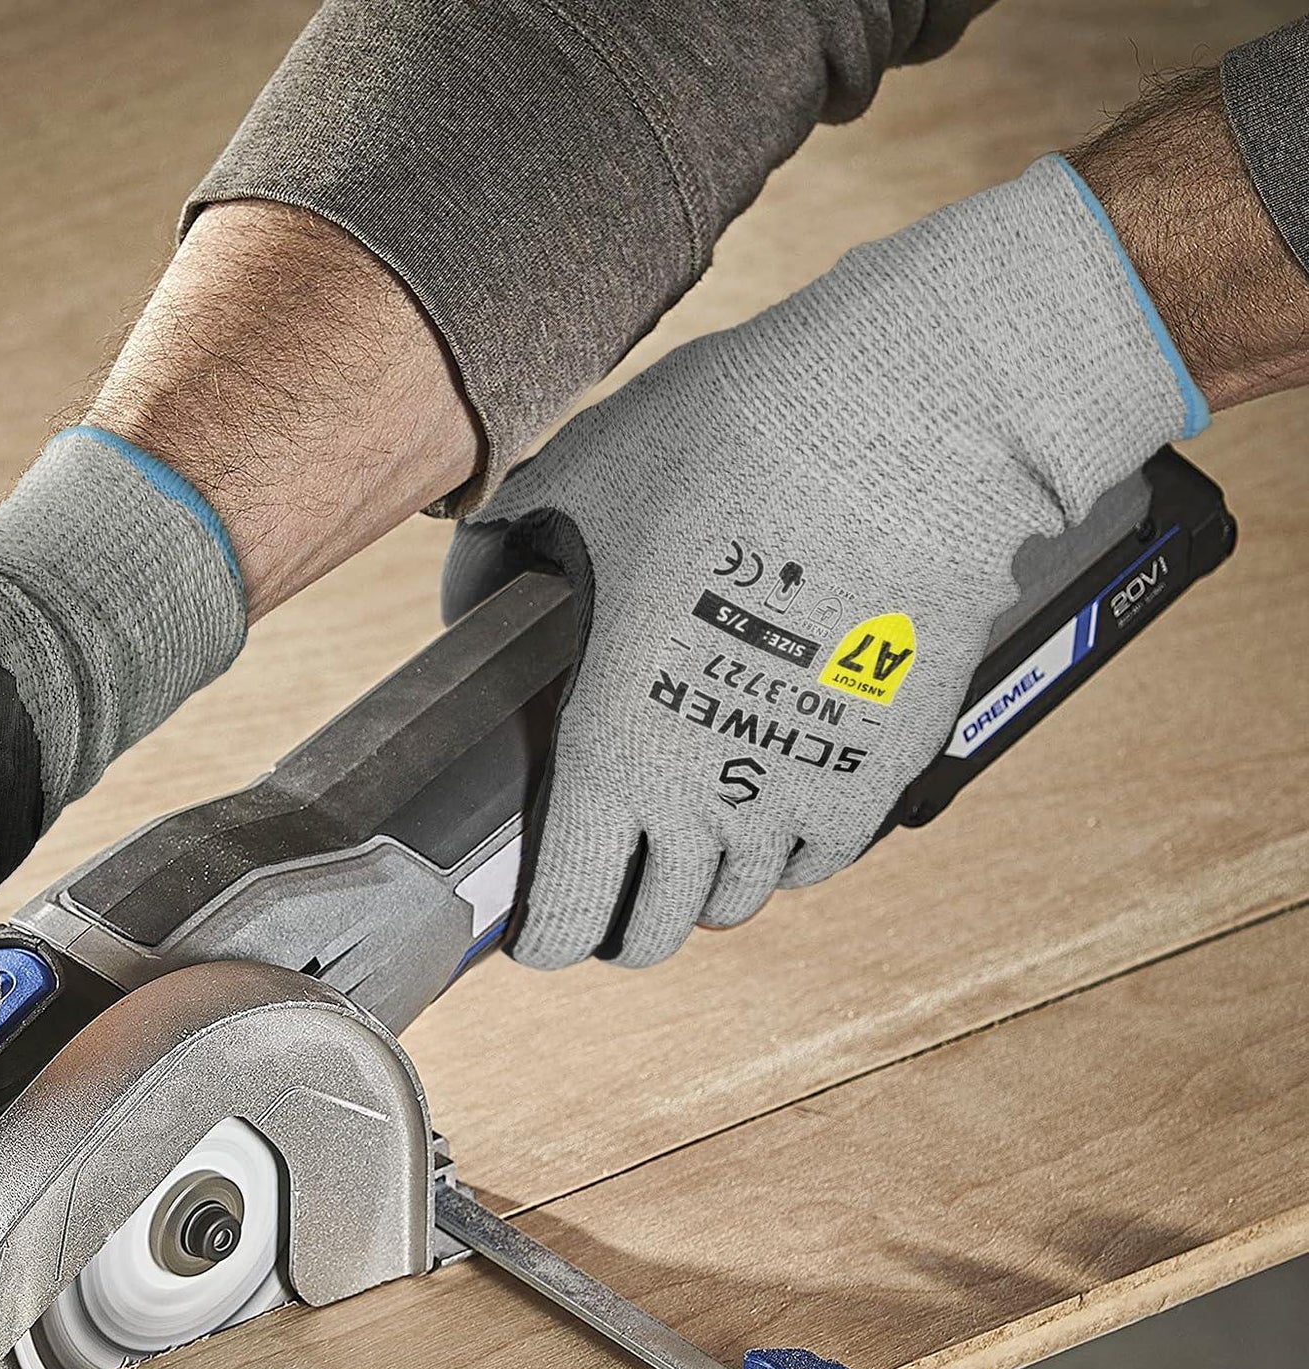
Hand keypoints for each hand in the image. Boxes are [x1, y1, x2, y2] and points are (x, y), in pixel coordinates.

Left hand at [444, 156, 1204, 969]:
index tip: (534, 926)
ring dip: (700, 881)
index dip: (541, 936)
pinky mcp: (877, 775)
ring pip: (734, 901)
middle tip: (606, 883)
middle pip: (651, 932)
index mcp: (610, 750)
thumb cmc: (726, 444)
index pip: (564, 915)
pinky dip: (784, 846)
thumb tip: (468, 604)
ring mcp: (797, 798)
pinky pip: (816, 858)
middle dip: (618, 921)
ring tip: (684, 834)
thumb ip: (499, 555)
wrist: (905, 428)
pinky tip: (767, 798)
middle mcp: (702, 800)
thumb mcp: (573, 480)